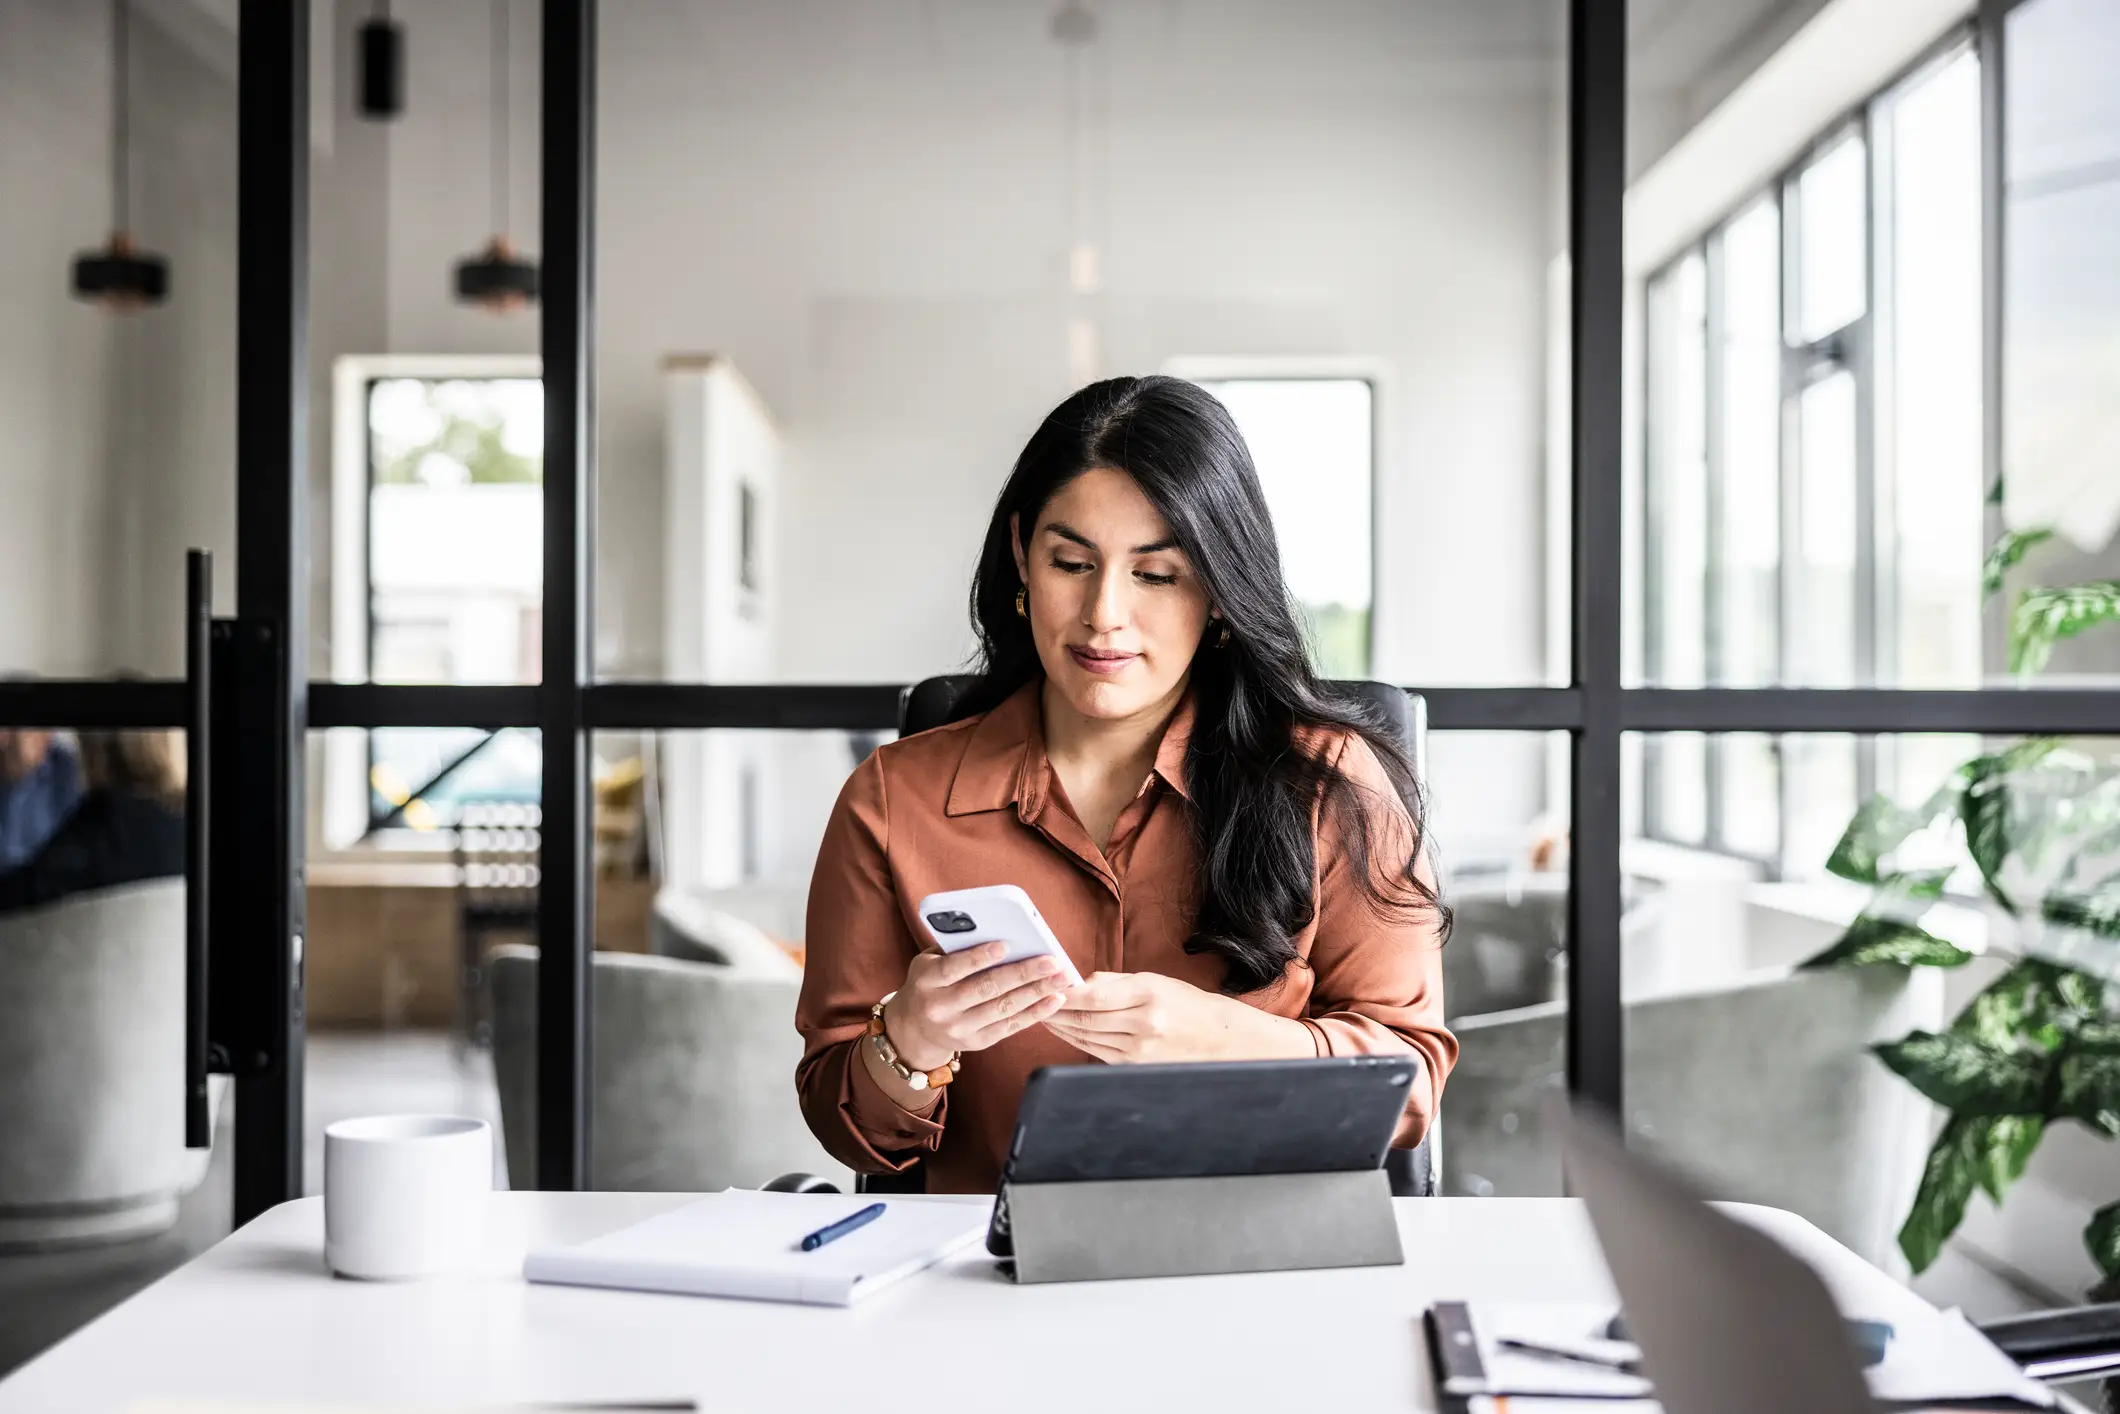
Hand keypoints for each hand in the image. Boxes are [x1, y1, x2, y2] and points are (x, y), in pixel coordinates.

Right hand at [882, 943, 1074, 1070]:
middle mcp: (940, 1007)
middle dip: (1023, 974)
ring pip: (1003, 1008)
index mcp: (926, 981)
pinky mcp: (976, 1043)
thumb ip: (957, 948)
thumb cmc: (930, 982)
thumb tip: (1001, 931)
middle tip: (1052, 961)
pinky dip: (1035, 1013)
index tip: (1007, 944)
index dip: (980, 957)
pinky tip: (1054, 1000)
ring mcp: (958, 1028)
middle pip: (986, 988)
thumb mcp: (930, 961)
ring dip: (1036, 992)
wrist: (913, 1029)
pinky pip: (1010, 1027)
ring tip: (1061, 979)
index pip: (954, 968)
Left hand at [1044, 971, 1313, 1063]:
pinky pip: (1097, 1052)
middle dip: (1057, 1010)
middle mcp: (1143, 1025)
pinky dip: (1077, 1040)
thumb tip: (1079, 982)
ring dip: (1062, 1027)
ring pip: (1087, 1037)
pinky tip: (1066, 1031)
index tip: (1046, 984)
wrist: (1219, 1039)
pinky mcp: (1135, 1065)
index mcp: (1148, 997)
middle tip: (1036, 998)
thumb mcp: (1155, 981)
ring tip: (1044, 1014)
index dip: (1065, 993)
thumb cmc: (1184, 1004)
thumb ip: (1115, 982)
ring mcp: (1139, 1050)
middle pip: (1086, 1019)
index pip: (1094, 996)